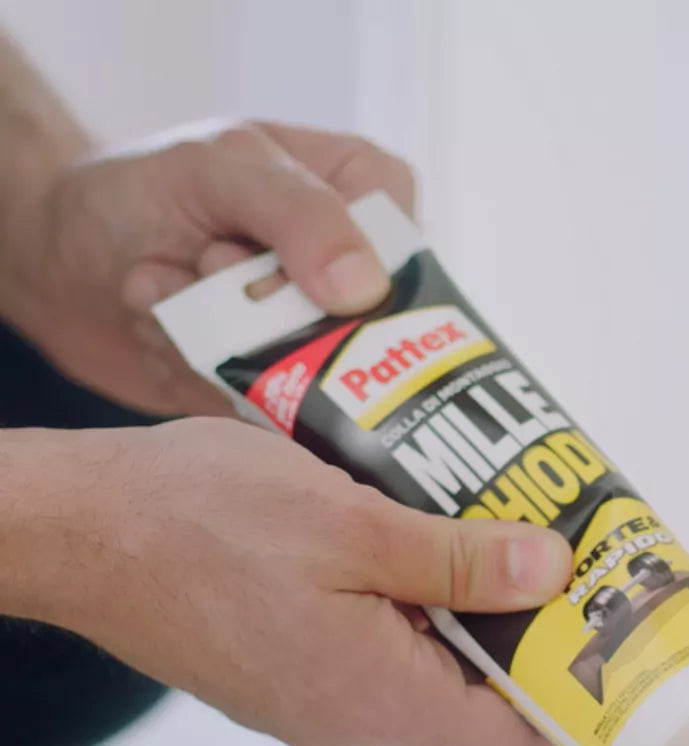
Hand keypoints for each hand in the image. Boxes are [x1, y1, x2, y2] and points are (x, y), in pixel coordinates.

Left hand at [2, 121, 413, 414]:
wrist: (61, 262)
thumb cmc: (135, 192)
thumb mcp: (215, 169)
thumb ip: (297, 212)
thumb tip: (366, 290)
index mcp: (363, 193)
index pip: (404, 262)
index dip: (338, 283)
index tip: (263, 263)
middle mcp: (352, 268)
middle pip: (358, 333)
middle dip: (260, 314)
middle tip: (202, 268)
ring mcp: (315, 330)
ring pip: (306, 379)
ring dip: (215, 344)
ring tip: (168, 292)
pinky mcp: (282, 383)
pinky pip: (266, 410)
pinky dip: (201, 376)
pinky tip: (165, 331)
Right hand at [18, 418, 571, 745]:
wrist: (82, 527)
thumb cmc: (193, 521)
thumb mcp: (351, 523)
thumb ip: (458, 560)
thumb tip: (546, 574)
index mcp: (372, 697)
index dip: (560, 694)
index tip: (591, 628)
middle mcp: (345, 714)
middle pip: (469, 697)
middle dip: (512, 622)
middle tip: (538, 545)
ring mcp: (311, 691)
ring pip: (419, 660)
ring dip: (453, 596)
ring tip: (472, 520)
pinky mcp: (285, 659)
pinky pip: (370, 639)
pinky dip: (401, 591)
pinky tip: (401, 528)